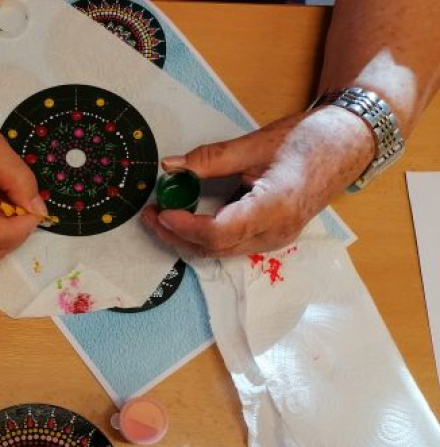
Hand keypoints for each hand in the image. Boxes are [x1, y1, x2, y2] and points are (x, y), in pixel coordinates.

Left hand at [142, 107, 375, 256]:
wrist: (350, 145)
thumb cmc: (312, 139)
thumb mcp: (256, 144)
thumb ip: (210, 159)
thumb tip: (171, 166)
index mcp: (277, 207)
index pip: (220, 233)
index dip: (185, 226)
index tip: (161, 210)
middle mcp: (276, 232)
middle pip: (214, 249)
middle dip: (176, 235)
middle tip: (150, 214)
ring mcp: (275, 239)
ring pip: (220, 252)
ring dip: (187, 238)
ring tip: (162, 215)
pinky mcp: (271, 236)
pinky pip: (231, 245)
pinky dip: (204, 235)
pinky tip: (187, 218)